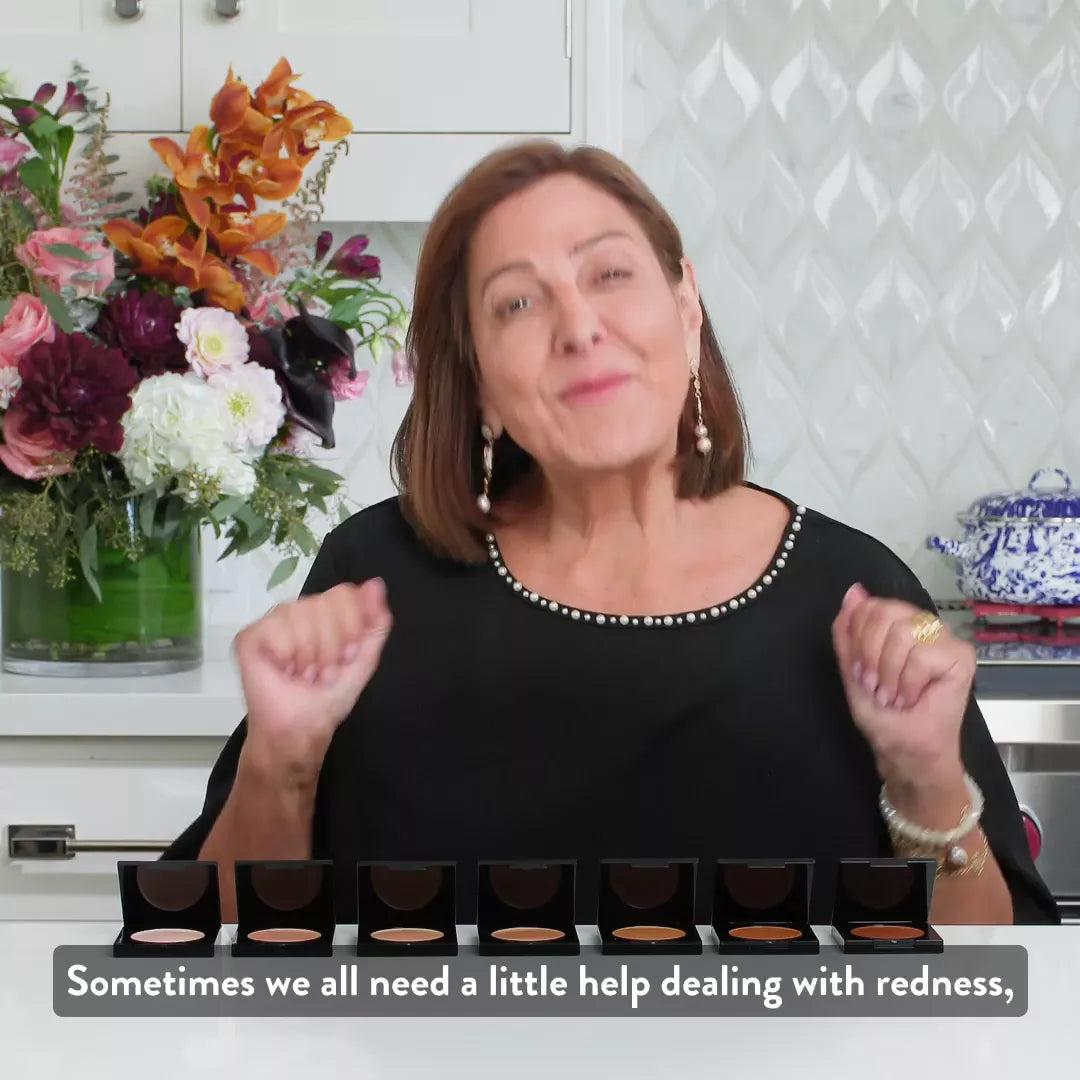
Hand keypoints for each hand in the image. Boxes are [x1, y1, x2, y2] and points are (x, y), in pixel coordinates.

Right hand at [232, 577, 392, 778]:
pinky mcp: (249, 636)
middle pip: (324, 603)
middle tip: (323, 670)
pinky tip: (283, 670)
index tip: (347, 657)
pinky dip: (287, 656)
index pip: (345, 593)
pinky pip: (276, 630)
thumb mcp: (364, 659)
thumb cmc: (328, 698)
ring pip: (300, 615)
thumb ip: (376, 622)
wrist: (300, 729)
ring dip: (310, 655)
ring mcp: (273, 622)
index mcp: (326, 612)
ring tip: (304, 674)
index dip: (351, 627)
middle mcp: (299, 611)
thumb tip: (376, 584)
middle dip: (331, 645)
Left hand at [831, 582, 973, 789]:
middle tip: (878, 686)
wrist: (905, 749)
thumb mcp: (852, 669)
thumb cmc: (882, 714)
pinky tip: (915, 696)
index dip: (858, 640)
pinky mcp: (961, 655)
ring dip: (890, 673)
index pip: (870, 606)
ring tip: (896, 694)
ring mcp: (943, 638)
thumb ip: (848, 630)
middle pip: (885, 613)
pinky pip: (924, 655)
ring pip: (903, 633)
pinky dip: (910, 682)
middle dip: (871, 656)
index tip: (862, 672)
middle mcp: (921, 624)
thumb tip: (854, 591)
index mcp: (896, 624)